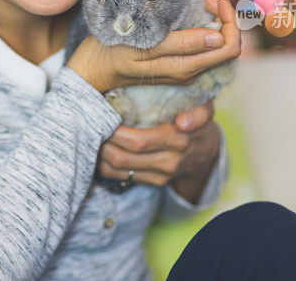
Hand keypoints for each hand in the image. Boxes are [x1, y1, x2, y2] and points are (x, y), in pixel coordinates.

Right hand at [66, 0, 240, 93]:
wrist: (92, 70)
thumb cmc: (113, 55)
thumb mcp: (144, 48)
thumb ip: (181, 45)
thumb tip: (218, 37)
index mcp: (186, 68)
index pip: (229, 47)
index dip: (229, 21)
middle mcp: (190, 70)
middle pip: (225, 44)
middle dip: (223, 17)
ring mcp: (184, 67)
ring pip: (215, 42)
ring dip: (214, 19)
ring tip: (198, 1)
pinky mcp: (177, 61)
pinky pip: (202, 43)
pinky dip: (203, 24)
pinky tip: (189, 11)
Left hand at [97, 99, 220, 190]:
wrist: (206, 154)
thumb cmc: (198, 123)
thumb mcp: (205, 112)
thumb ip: (198, 114)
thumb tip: (183, 122)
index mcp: (178, 142)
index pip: (140, 141)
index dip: (117, 132)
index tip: (104, 115)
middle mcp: (167, 163)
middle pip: (123, 157)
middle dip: (102, 141)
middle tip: (90, 123)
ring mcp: (158, 176)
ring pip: (117, 170)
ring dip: (99, 154)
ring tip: (90, 134)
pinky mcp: (150, 183)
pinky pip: (119, 176)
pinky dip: (103, 163)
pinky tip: (98, 148)